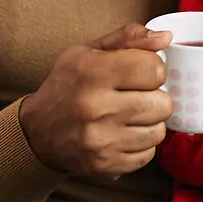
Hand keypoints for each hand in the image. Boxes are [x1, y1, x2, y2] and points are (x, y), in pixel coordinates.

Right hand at [19, 24, 173, 179]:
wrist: (36, 131)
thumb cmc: (67, 85)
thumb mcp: (89, 52)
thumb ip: (129, 39)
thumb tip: (166, 37)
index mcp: (93, 73)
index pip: (155, 69)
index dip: (152, 69)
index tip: (139, 73)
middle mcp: (96, 108)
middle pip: (163, 103)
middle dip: (154, 97)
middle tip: (135, 96)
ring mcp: (101, 140)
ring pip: (158, 131)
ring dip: (149, 123)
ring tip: (129, 116)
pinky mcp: (105, 164)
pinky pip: (148, 155)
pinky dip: (140, 145)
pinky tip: (123, 135)